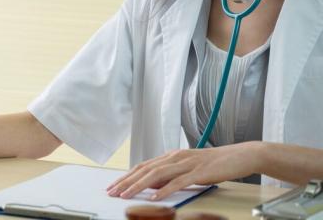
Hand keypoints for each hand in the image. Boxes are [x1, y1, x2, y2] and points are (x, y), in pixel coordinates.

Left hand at [105, 141, 263, 200]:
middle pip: (145, 169)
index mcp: (172, 156)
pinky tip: (155, 197)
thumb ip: (171, 176)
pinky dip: (165, 190)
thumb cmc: (216, 163)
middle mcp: (176, 157)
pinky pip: (179, 182)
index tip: (114, 186)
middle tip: (112, 191)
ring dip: (139, 185)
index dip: (127, 176)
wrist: (241, 155)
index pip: (143, 166)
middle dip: (127, 181)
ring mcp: (187, 163)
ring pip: (157, 174)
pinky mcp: (199, 172)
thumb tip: (153, 187)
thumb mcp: (188, 169)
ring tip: (126, 195)